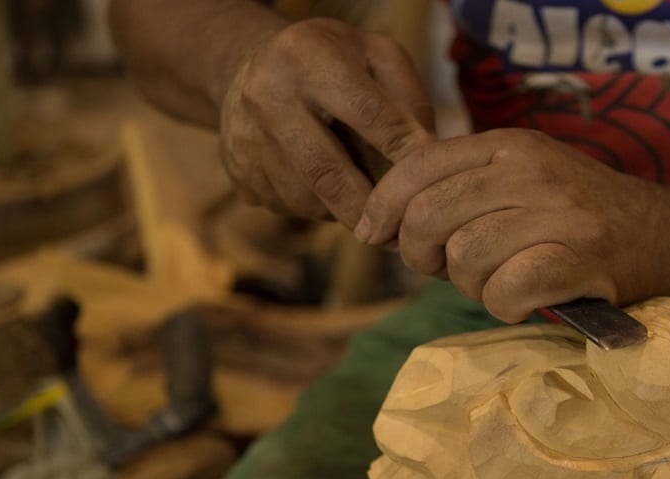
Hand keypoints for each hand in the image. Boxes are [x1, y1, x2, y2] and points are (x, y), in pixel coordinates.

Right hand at [220, 18, 434, 225]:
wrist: (251, 67)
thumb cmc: (330, 62)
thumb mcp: (374, 54)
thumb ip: (408, 96)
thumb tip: (427, 156)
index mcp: (305, 56)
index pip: (367, 113)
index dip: (403, 150)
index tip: (430, 179)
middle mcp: (267, 96)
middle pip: (328, 173)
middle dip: (371, 209)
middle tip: (403, 232)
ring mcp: (246, 138)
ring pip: (308, 199)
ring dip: (345, 212)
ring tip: (370, 205)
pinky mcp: (239, 172)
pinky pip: (289, 207)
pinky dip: (320, 209)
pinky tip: (332, 192)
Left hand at [356, 129, 669, 322]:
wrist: (667, 237)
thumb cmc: (577, 219)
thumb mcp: (520, 181)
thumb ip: (459, 190)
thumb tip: (383, 224)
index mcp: (507, 145)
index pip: (417, 165)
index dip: (383, 205)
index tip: (373, 234)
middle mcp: (529, 169)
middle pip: (429, 216)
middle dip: (422, 256)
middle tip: (450, 270)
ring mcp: (557, 211)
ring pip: (464, 259)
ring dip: (473, 287)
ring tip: (503, 284)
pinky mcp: (579, 257)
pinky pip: (504, 292)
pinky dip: (505, 308)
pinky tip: (525, 303)